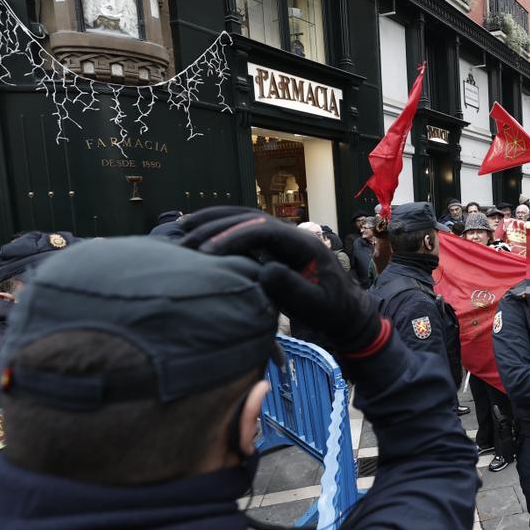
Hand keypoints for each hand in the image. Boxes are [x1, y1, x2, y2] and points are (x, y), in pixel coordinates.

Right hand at [181, 207, 385, 356]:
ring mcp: (283, 237)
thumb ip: (293, 289)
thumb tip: (265, 269)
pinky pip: (245, 230)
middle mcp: (292, 233)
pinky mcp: (275, 246)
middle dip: (216, 227)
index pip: (264, 231)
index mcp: (304, 244)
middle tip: (185, 241)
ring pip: (245, 219)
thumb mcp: (315, 305)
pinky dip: (221, 228)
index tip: (208, 252)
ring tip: (182, 228)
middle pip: (250, 219)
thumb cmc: (332, 311)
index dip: (234, 237)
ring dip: (214, 221)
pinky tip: (198, 235)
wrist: (346, 310)